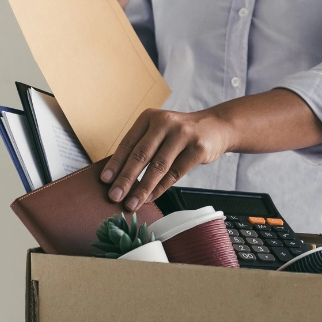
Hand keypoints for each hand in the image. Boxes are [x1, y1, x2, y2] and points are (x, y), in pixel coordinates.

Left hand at [102, 109, 233, 210]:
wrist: (216, 127)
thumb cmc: (181, 134)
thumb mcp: (160, 131)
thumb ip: (142, 147)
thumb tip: (118, 177)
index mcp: (149, 117)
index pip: (128, 143)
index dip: (115, 163)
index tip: (105, 180)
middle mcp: (164, 122)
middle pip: (141, 155)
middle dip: (126, 179)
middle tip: (114, 196)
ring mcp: (182, 135)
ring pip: (158, 166)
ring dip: (142, 188)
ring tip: (132, 204)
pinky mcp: (197, 148)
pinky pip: (175, 173)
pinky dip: (161, 188)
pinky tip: (151, 198)